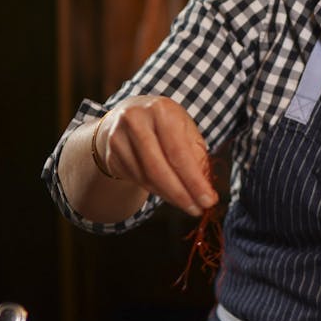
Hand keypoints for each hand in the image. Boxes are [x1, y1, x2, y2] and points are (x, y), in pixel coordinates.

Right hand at [96, 96, 217, 213]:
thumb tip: (205, 190)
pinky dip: (156, 191)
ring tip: (187, 203)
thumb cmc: (166, 125)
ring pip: (146, 178)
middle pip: (158, 168)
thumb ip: (197, 156)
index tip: (208, 201)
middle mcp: (136, 120)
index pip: (178, 152)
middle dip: (180, 194)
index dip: (194, 180)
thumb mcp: (185, 130)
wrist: (128, 115)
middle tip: (197, 210)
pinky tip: (168, 193)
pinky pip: (137, 180)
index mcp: (161, 110)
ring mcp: (119, 138)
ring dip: (169, 196)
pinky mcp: (112, 155)